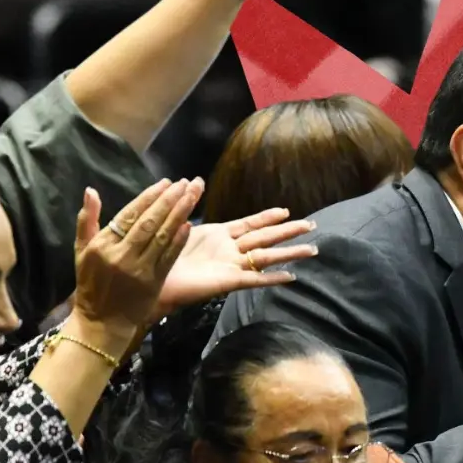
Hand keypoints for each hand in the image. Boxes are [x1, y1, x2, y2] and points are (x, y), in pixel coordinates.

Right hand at [71, 179, 199, 337]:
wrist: (102, 322)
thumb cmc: (92, 283)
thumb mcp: (81, 251)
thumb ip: (87, 220)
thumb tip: (91, 190)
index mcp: (102, 245)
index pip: (129, 215)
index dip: (149, 197)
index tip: (165, 183)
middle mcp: (121, 255)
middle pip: (149, 222)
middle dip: (169, 200)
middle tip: (185, 183)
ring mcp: (139, 269)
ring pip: (162, 236)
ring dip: (179, 214)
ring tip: (192, 196)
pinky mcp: (154, 282)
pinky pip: (169, 257)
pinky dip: (179, 240)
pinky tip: (188, 224)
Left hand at [155, 207, 317, 317]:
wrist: (151, 277)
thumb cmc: (161, 253)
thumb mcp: (177, 222)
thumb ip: (189, 204)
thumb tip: (194, 180)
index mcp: (219, 234)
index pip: (250, 223)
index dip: (268, 216)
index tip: (286, 210)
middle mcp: (230, 249)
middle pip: (266, 238)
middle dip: (288, 232)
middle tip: (312, 225)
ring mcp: (231, 265)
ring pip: (267, 257)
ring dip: (289, 253)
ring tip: (312, 250)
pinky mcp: (227, 282)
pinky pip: (254, 280)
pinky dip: (272, 278)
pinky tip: (291, 276)